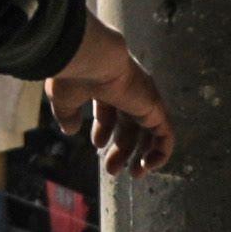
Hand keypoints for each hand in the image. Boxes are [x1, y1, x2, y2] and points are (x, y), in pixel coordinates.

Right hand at [47, 32, 177, 175]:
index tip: (97, 145)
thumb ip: (67, 114)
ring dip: (142, 155)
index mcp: (106, 87)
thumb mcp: (64, 99)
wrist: (92, 58)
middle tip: (112, 170)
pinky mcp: (155, 108)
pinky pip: (166, 135)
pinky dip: (161, 152)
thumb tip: (70, 130)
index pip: (111, 112)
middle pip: (130, 126)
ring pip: (149, 132)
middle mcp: (128, 92)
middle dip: (122, 149)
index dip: (105, 131)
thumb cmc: (75, 75)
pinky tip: (148, 166)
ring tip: (134, 174)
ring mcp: (144, 100)